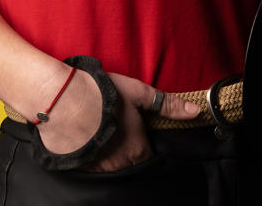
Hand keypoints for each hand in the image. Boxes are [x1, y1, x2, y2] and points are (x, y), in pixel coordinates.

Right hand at [83, 73, 201, 172]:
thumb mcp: (139, 93)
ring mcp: (101, 168)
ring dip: (112, 155)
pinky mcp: (82, 167)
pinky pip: (94, 167)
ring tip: (106, 136)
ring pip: (113, 167)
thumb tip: (195, 111)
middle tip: (122, 134)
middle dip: (130, 153)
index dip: (147, 146)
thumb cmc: (104, 96)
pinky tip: (90, 141)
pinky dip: (95, 157)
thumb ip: (167, 105)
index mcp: (138, 149)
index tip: (141, 135)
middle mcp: (122, 164)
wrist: (65, 102)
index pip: (150, 157)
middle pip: (132, 164)